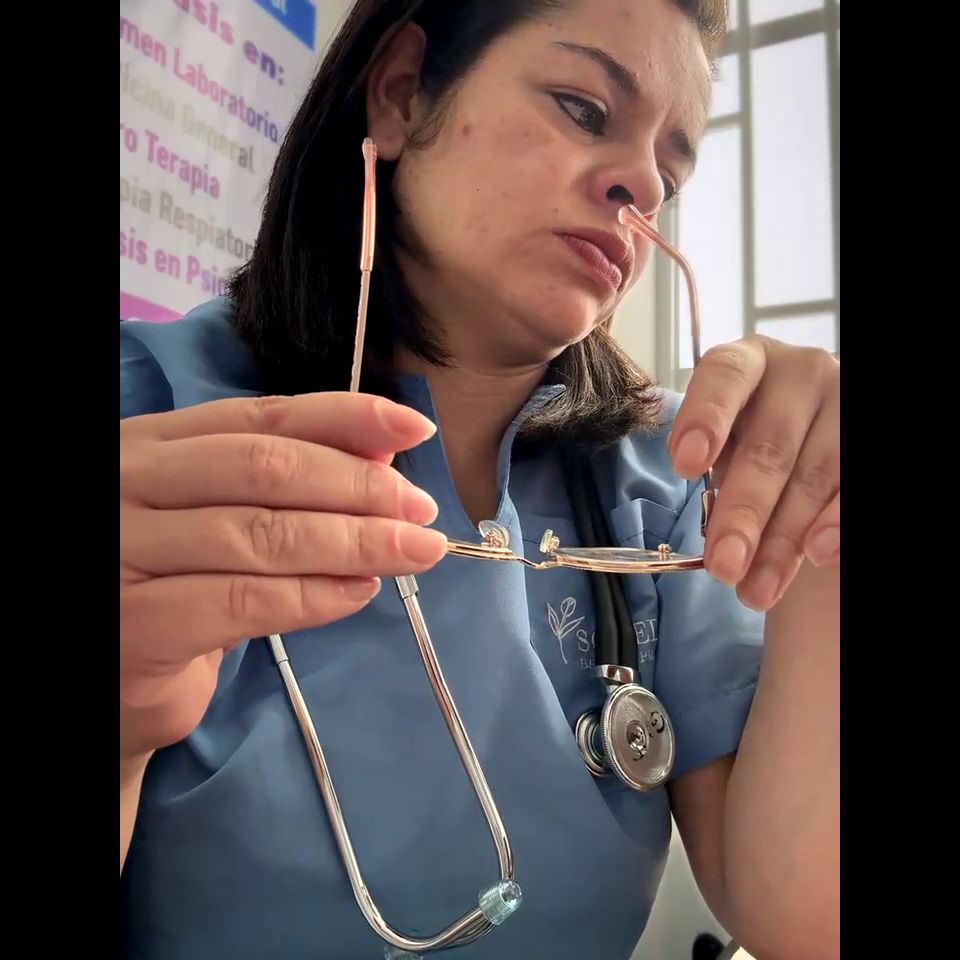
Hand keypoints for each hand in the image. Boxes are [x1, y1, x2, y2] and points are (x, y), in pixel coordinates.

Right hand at [120, 392, 446, 761]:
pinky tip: (357, 593)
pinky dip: (314, 597)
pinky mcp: (137, 624)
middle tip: (420, 512)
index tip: (414, 428)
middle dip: (359, 487)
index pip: (261, 414)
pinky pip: (245, 602)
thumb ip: (288, 479)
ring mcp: (124, 551)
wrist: (114, 677)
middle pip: (266, 468)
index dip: (346, 417)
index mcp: (154, 442)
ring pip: (263, 534)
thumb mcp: (227, 516)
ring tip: (412, 551)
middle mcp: (129, 482)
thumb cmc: (176, 585)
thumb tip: (382, 453)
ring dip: (354, 542)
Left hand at [669, 336, 838, 610]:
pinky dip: (834, 524)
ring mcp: (848, 400)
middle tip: (722, 567)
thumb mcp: (727, 443)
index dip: (706, 417)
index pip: (725, 375)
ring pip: (815, 476)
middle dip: (743, 513)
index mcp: (750, 361)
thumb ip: (714, 466)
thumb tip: (716, 538)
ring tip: (755, 590)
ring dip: (783, 541)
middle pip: (770, 446)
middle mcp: (803, 371)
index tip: (685, 464)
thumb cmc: (753, 443)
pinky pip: (851, 487)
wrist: (812, 444)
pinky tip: (816, 554)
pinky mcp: (876, 437)